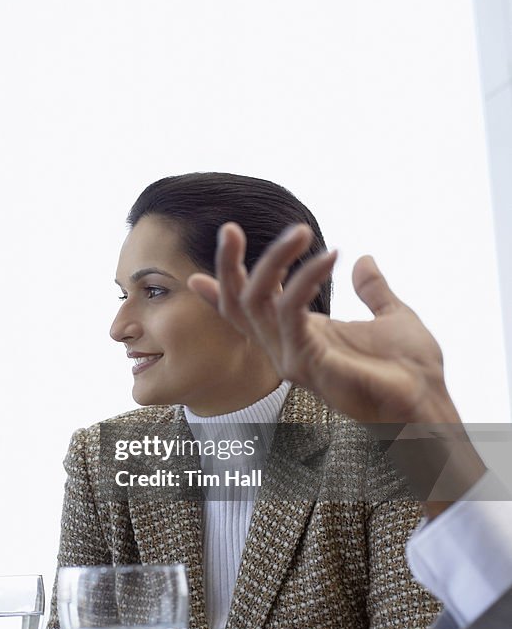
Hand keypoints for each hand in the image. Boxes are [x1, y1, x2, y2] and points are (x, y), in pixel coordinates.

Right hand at [188, 222, 456, 425]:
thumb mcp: (390, 315)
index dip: (223, 290)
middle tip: (228, 227)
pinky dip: (307, 278)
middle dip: (227, 266)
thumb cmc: (411, 369)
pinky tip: (330, 256)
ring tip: (301, 231)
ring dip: (274, 261)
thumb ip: (373, 289)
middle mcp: (287, 348)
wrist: (429, 401)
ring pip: (256, 303)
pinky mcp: (306, 362)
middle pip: (239, 305)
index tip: (197, 272)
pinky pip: (291, 311)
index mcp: (300, 337)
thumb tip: (365, 259)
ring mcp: (292, 357)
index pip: (247, 312)